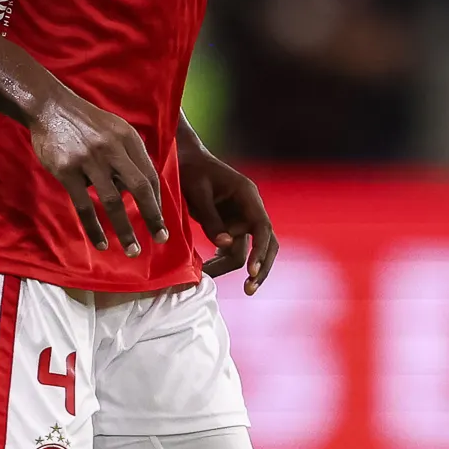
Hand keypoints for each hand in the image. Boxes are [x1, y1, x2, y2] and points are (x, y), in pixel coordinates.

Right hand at [26, 87, 165, 257]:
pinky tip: (101, 242)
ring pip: (112, 201)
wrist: (50, 107)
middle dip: (153, 217)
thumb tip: (137, 190)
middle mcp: (112, 149)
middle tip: (160, 238)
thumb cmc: (85, 122)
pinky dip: (94, 227)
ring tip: (133, 250)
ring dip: (125, 229)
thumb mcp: (115, 129)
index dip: (157, 201)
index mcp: (128, 139)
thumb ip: (128, 155)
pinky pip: (84, 205)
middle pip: (139, 188)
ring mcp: (89, 160)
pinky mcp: (67, 171)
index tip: (160, 221)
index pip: (149, 174)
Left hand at [180, 138, 278, 292]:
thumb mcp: (196, 192)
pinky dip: (223, 261)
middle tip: (248, 289)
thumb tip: (225, 245)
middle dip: (260, 267)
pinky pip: (234, 249)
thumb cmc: (189, 170)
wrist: (182, 158)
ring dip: (234, 268)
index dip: (260, 251)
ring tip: (209, 278)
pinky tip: (207, 271)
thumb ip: (211, 219)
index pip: (262, 228)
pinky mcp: (230, 226)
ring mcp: (241, 219)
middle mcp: (250, 209)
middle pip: (267, 244)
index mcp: (248, 195)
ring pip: (248, 251)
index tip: (252, 271)